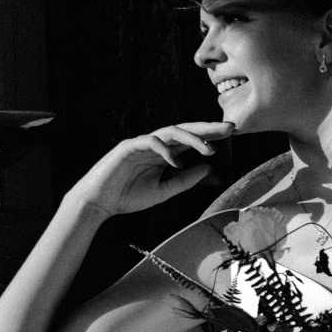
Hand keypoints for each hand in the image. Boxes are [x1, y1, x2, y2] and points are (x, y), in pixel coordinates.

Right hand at [80, 120, 226, 218]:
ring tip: (209, 148)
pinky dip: (165, 150)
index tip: (232, 135)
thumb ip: (185, 180)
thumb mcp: (163, 191)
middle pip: (185, 130)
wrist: (99, 203)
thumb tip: (210, 168)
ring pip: (170, 132)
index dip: (211, 136)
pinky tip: (177, 161)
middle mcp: (155, 145)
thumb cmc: (128, 196)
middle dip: (208, 128)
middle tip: (231, 128)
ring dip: (192, 138)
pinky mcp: (128, 147)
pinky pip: (150, 142)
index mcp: (164, 154)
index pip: (191, 141)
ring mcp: (141, 143)